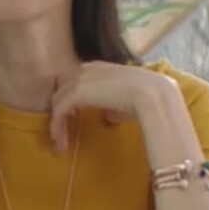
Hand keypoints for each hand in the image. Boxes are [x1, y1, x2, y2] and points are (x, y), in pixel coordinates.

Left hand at [48, 62, 176, 151]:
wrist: (151, 94)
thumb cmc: (147, 97)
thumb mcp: (127, 100)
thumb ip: (114, 106)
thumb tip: (109, 116)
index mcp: (99, 67)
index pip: (77, 82)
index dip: (73, 99)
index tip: (75, 117)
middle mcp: (87, 69)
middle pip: (63, 90)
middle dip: (61, 111)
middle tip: (63, 132)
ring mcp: (80, 80)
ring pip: (58, 101)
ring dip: (57, 123)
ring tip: (60, 142)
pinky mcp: (76, 93)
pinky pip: (59, 111)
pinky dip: (57, 127)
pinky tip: (60, 141)